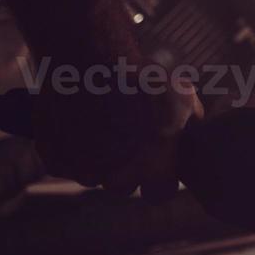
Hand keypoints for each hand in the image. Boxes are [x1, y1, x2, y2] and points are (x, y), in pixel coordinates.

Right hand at [31, 65, 202, 200]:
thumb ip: (193, 120)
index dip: (160, 180)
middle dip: (126, 169)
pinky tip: (77, 123)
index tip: (158, 165)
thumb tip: (199, 131)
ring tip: (100, 125)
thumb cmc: (139, 76)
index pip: (160, 194)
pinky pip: (64, 163)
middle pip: (123, 186)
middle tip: (126, 139)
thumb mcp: (181, 93)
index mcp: (153, 167)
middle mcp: (117, 177)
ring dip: (97, 160)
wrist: (90, 60)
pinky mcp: (55, 159)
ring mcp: (83, 171)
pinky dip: (69, 149)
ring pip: (92, 176)